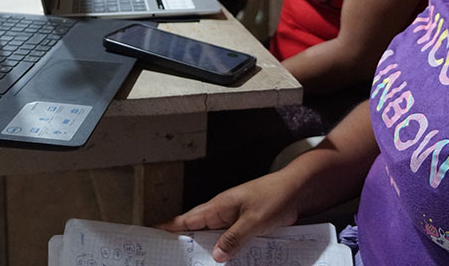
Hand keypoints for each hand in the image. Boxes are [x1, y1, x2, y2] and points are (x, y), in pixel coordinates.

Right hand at [160, 171, 299, 262]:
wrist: (296, 191)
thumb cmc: (274, 198)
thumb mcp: (253, 221)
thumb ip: (234, 239)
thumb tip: (215, 256)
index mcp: (218, 206)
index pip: (187, 219)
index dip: (169, 228)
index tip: (152, 234)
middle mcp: (221, 212)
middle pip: (195, 230)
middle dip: (183, 243)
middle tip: (171, 258)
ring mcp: (232, 218)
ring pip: (212, 237)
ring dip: (204, 249)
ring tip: (193, 264)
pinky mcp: (243, 225)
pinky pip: (227, 239)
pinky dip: (222, 250)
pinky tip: (223, 263)